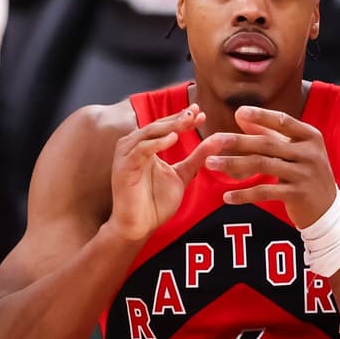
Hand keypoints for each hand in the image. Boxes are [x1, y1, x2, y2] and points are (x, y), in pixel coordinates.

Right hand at [108, 104, 217, 240]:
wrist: (140, 226)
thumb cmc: (156, 202)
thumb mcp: (182, 175)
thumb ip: (197, 158)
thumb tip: (216, 141)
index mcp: (146, 145)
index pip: (166, 126)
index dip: (183, 118)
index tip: (201, 113)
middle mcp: (134, 146)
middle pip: (158, 126)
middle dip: (178, 118)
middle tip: (195, 112)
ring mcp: (127, 156)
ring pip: (148, 133)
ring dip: (169, 126)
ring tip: (187, 121)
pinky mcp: (123, 168)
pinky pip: (140, 151)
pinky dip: (156, 143)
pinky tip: (172, 139)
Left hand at [205, 106, 337, 227]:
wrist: (328, 209)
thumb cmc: (306, 173)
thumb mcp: (294, 150)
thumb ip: (269, 133)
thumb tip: (240, 115)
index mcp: (310, 136)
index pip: (282, 121)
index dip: (261, 116)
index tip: (238, 112)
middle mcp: (309, 152)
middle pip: (267, 144)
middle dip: (237, 142)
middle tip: (213, 141)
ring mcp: (304, 174)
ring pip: (262, 165)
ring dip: (233, 164)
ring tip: (211, 164)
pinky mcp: (297, 194)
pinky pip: (265, 192)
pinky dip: (244, 194)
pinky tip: (227, 197)